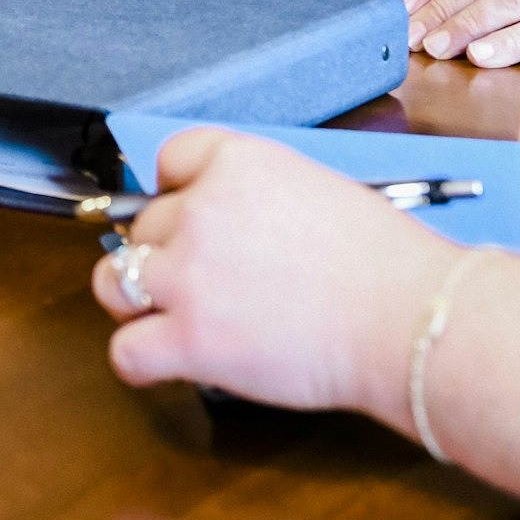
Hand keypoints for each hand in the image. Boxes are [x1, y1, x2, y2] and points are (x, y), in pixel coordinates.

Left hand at [88, 129, 459, 419]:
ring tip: (171, 314)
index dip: (180, 191)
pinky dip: (143, 360)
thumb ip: (256, 197)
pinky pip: (125, 352)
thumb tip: (227, 223)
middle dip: (170, 251)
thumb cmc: (383, 263)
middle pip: (145, 224)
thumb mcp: (316, 189)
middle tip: (211, 279)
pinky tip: (171, 359)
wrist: (405, 318)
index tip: (194, 214)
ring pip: (114, 281)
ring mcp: (188, 275)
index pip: (170, 159)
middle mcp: (201, 210)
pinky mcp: (188, 339)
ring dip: (135, 298)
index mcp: (237, 162)